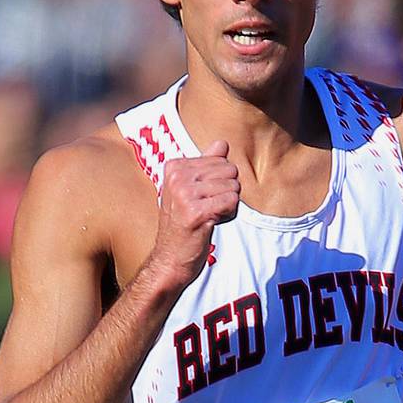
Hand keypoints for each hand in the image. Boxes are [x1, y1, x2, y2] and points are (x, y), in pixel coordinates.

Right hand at [148, 140, 240, 289]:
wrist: (171, 258)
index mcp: (174, 166)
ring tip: (209, 215)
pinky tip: (212, 222)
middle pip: (229, 170)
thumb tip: (222, 143)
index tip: (202, 197)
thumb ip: (206, 164)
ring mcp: (184, 193)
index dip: (220, 182)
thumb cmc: (183, 225)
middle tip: (208, 208)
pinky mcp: (194, 212)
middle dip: (226, 191)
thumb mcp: (190, 189)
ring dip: (227, 205)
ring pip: (232, 186)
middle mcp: (177, 176)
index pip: (220, 159)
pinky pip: (230, 201)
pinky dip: (227, 214)